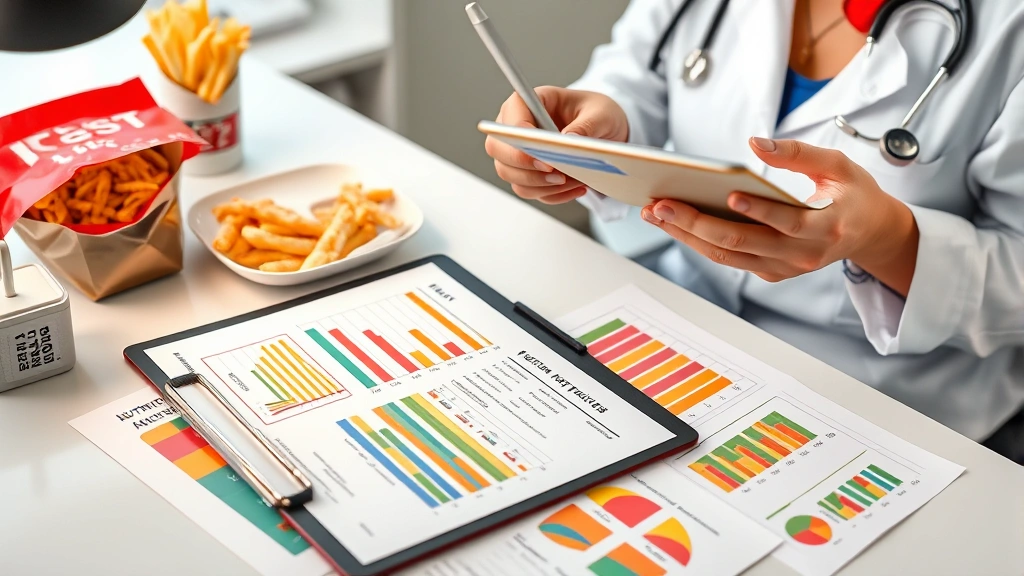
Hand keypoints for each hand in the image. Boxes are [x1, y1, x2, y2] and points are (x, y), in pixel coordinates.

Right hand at [484, 87, 628, 203]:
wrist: (604, 131)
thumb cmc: (596, 114)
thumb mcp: (600, 114)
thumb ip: (586, 126)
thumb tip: (568, 140)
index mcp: (527, 103)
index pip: (508, 120)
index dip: (519, 139)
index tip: (542, 154)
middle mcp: (515, 128)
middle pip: (498, 151)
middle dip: (526, 168)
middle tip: (557, 175)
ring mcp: (518, 154)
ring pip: (512, 176)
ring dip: (542, 185)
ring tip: (574, 180)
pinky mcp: (528, 174)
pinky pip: (530, 191)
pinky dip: (553, 194)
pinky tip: (576, 187)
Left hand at [641, 137, 919, 295]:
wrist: (869, 233)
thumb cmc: (852, 194)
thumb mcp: (838, 163)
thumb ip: (798, 153)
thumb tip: (755, 141)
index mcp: (826, 227)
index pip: (787, 222)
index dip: (758, 210)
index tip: (729, 195)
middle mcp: (803, 255)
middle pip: (741, 242)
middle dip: (697, 223)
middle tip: (662, 204)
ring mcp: (784, 268)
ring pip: (726, 255)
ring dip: (686, 235)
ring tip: (655, 213)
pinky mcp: (770, 272)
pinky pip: (728, 259)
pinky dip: (698, 241)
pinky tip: (673, 222)